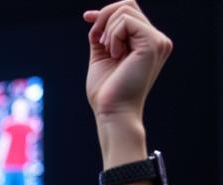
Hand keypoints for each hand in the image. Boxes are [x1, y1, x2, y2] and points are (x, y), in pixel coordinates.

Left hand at [83, 3, 171, 126]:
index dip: (106, 12)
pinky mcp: (153, 43)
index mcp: (146, 43)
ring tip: (110, 54)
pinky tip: (115, 55)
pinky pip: (126, 21)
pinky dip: (113, 36)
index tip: (87, 17)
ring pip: (125, 10)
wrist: (112, 113)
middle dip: (104, 19)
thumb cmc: (106, 92)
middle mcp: (156, 40)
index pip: (129, 12)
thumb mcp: (101, 57)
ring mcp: (157, 41)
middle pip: (128, 5)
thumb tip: (94, 16)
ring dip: (108, 31)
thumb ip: (102, 36)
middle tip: (97, 42)